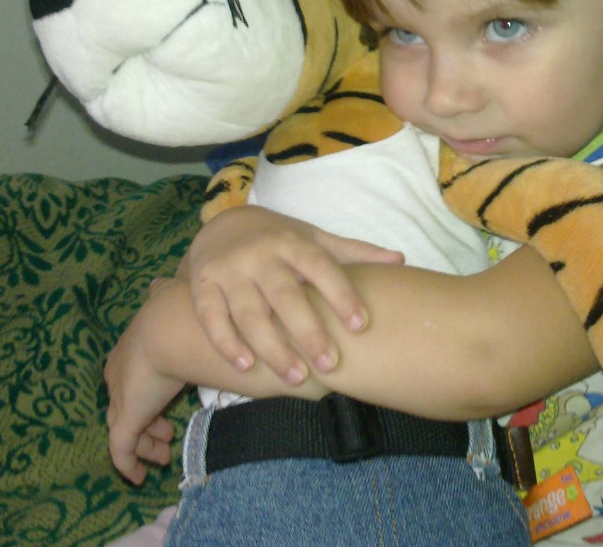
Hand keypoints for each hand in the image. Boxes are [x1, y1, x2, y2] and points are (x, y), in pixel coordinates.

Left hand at [104, 280, 185, 484]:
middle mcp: (118, 376)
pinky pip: (121, 449)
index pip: (127, 378)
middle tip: (166, 434)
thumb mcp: (170, 300)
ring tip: (164, 454)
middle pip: (124, 406)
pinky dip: (127, 464)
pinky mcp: (126, 419)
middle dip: (147, 422)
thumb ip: (163, 296)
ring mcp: (121, 399)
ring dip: (145, 443)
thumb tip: (157, 286)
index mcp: (128, 349)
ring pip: (125, 429)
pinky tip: (138, 478)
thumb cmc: (178, 313)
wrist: (169, 330)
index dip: (145, 392)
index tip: (164, 403)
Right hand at [184, 206, 404, 385]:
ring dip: (271, 346)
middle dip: (308, 331)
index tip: (361, 325)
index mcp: (293, 243)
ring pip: (249, 313)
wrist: (222, 225)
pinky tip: (245, 365)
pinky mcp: (202, 285)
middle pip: (285, 296)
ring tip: (296, 376)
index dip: (342, 294)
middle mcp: (261, 255)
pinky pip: (211, 317)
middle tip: (330, 365)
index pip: (321, 267)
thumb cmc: (280, 241)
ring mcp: (229, 270)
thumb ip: (353, 253)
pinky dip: (226, 342)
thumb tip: (400, 260)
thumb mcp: (315, 240)